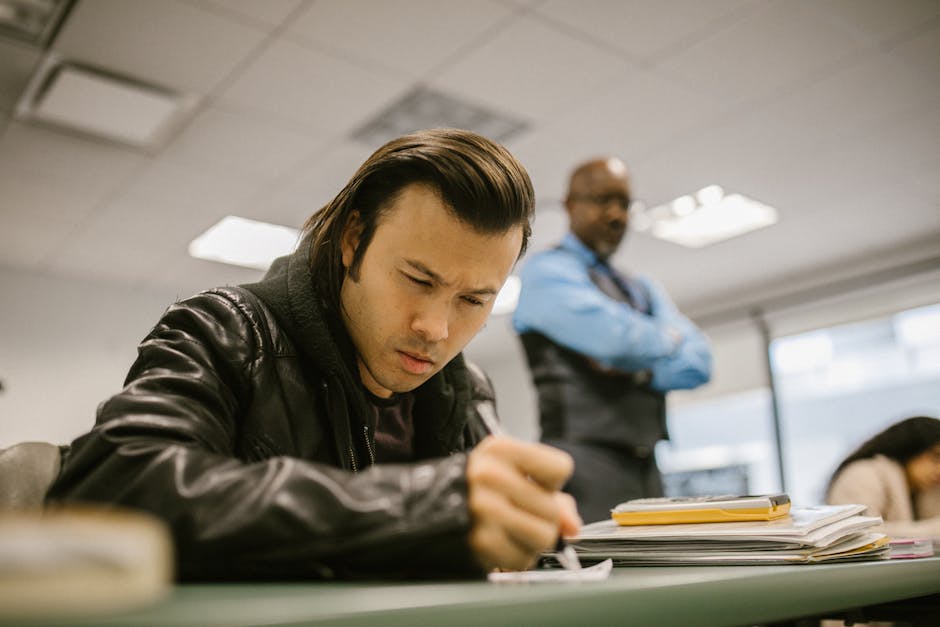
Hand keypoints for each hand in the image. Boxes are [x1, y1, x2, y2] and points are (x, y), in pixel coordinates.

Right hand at [465, 436, 580, 570]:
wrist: (428, 505)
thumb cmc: (478, 486)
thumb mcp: (510, 473)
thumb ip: (551, 495)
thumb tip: (572, 527)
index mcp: (500, 449)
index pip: (560, 468)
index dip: (551, 483)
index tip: (532, 484)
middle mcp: (489, 476)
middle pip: (552, 510)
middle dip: (543, 519)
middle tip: (519, 513)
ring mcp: (483, 509)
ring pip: (544, 537)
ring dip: (534, 540)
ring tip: (512, 530)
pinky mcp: (480, 541)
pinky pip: (523, 559)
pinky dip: (517, 557)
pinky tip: (500, 543)